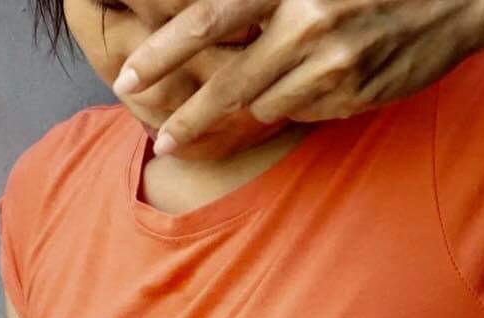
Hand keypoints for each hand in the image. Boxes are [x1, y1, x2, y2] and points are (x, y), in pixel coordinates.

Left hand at [115, 0, 483, 154]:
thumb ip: (261, 0)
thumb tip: (205, 19)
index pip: (208, 19)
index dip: (162, 52)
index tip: (127, 76)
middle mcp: (309, 25)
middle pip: (229, 83)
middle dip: (189, 116)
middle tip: (163, 137)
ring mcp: (336, 67)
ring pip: (267, 103)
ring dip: (257, 99)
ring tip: (274, 76)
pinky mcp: (356, 96)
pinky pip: (306, 111)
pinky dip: (299, 101)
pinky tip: (320, 76)